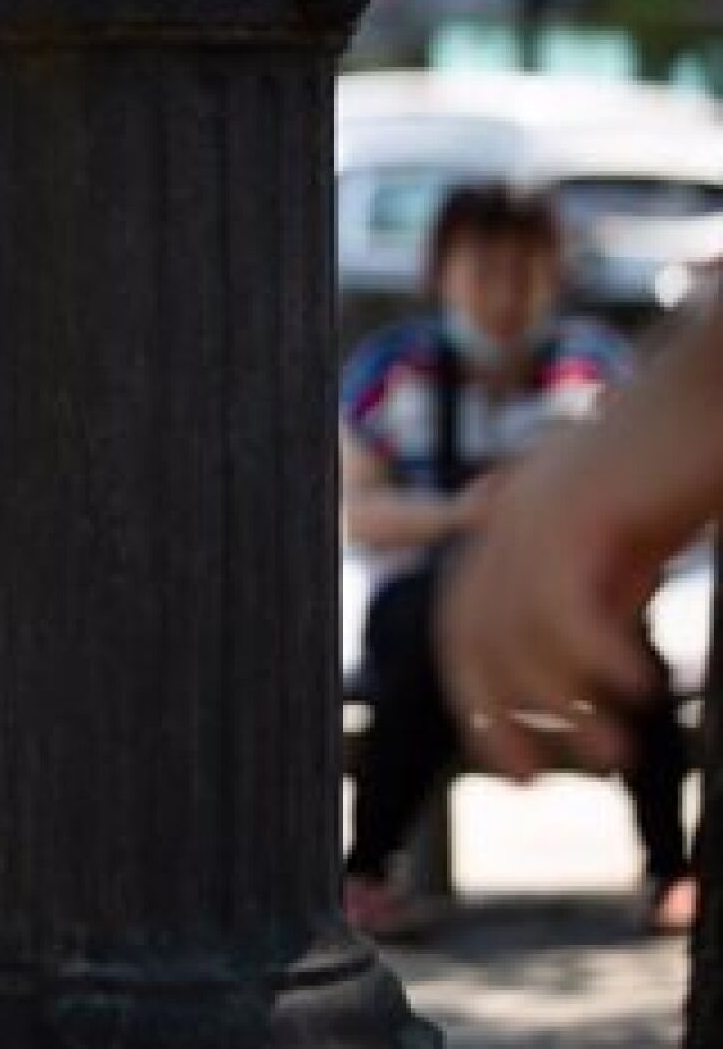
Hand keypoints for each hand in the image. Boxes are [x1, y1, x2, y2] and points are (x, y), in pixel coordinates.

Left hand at [437, 435, 663, 781]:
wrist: (722, 385)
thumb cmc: (688, 455)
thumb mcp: (630, 533)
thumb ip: (596, 580)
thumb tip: (583, 661)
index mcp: (510, 523)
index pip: (466, 629)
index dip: (480, 702)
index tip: (515, 768)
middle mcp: (506, 518)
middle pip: (474, 639)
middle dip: (500, 716)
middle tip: (543, 779)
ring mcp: (535, 512)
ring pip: (520, 635)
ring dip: (563, 705)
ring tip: (614, 752)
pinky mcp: (578, 510)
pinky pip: (563, 607)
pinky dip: (593, 658)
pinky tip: (640, 690)